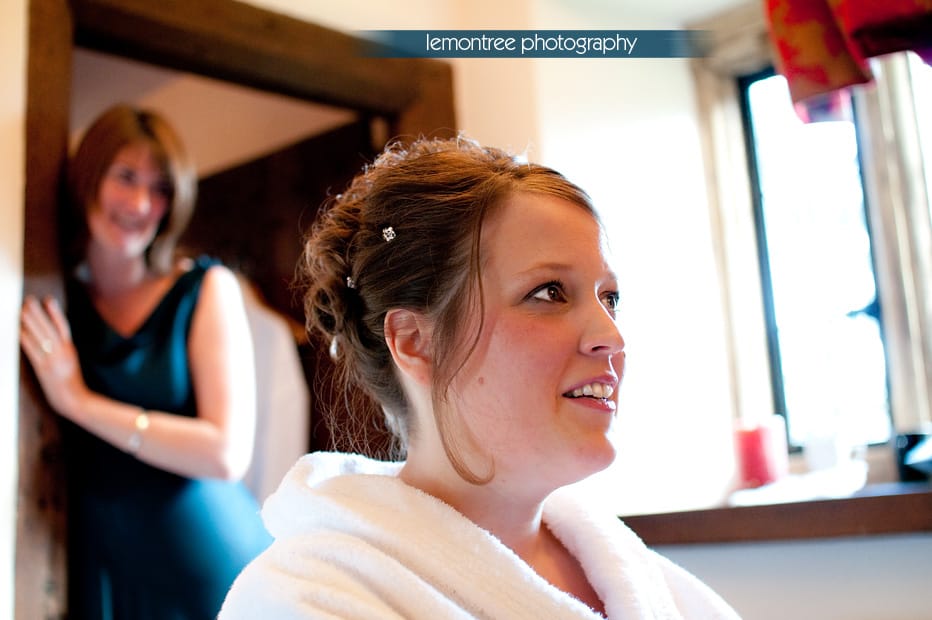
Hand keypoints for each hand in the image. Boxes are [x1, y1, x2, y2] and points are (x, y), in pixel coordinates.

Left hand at [20, 295, 88, 419]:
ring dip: (29, 321)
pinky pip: (32, 349)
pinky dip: (24, 338)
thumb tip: (52, 341)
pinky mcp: (43, 367)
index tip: (48, 300)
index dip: (55, 312)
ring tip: (21, 310)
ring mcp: (53, 359)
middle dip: (38, 313)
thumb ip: (63, 351)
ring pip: (40, 335)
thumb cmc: (71, 385)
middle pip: (49, 327)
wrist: (74, 400)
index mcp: (70, 349)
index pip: (63, 326)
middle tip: (29, 300)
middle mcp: (62, 351)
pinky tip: (18, 330)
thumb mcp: (71, 363)